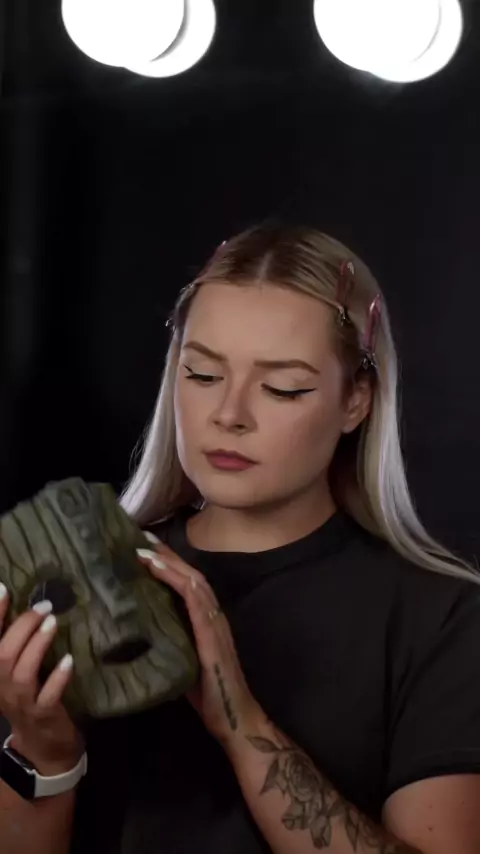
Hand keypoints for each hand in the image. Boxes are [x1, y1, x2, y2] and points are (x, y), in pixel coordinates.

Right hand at [0, 586, 83, 775]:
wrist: (44, 748)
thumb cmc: (33, 699)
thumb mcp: (19, 673)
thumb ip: (21, 644)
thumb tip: (35, 605)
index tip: (3, 588)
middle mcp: (2, 688)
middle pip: (2, 655)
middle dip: (21, 626)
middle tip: (44, 605)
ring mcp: (22, 704)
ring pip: (22, 673)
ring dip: (37, 645)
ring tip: (53, 623)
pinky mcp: (44, 716)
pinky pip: (47, 696)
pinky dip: (57, 677)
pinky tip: (69, 660)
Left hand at [137, 537, 264, 753]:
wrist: (234, 719)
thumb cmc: (208, 695)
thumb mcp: (181, 661)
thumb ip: (168, 643)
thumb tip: (139, 634)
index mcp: (206, 620)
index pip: (187, 584)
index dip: (169, 565)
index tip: (146, 549)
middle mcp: (213, 615)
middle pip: (190, 575)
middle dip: (167, 555)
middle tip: (142, 538)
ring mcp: (215, 623)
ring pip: (193, 581)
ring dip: (169, 563)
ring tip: (145, 550)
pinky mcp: (212, 634)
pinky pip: (195, 600)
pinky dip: (177, 581)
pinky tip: (161, 570)